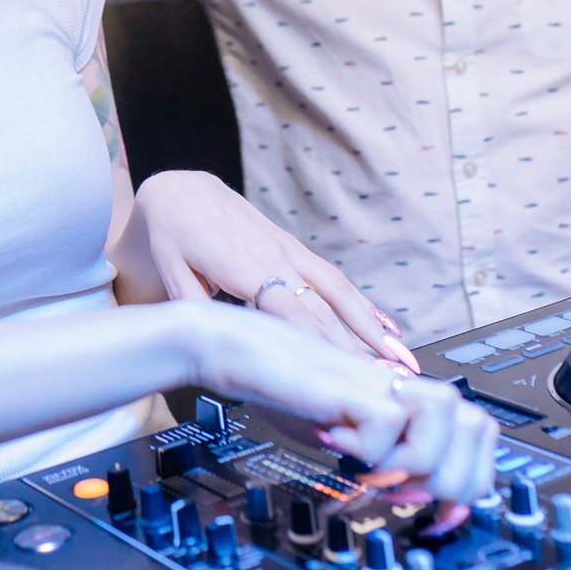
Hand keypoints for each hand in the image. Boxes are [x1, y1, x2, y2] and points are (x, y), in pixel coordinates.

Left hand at [122, 170, 419, 370]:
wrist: (181, 191)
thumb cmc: (172, 234)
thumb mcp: (169, 271)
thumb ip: (195, 307)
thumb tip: (215, 341)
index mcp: (241, 265)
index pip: (287, 309)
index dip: (318, 340)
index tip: (342, 369)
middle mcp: (275, 257)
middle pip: (323, 307)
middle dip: (358, 345)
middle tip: (390, 378)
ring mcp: (289, 252)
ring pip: (339, 290)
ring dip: (372, 325)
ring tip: (401, 357)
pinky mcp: (295, 250)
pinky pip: (334, 279)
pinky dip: (363, 304)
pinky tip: (386, 326)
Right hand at [196, 304, 497, 503]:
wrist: (236, 349)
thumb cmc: (283, 390)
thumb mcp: (347, 436)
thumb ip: (386, 461)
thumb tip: (420, 494)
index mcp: (407, 397)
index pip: (478, 432)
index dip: (471, 479)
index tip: (443, 514)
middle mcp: (402, 385)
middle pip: (479, 426)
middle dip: (451, 480)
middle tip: (404, 492)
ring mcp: (378, 379)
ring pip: (450, 419)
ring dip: (414, 463)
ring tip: (371, 467)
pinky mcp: (351, 381)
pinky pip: (388, 425)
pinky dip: (365, 449)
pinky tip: (332, 438)